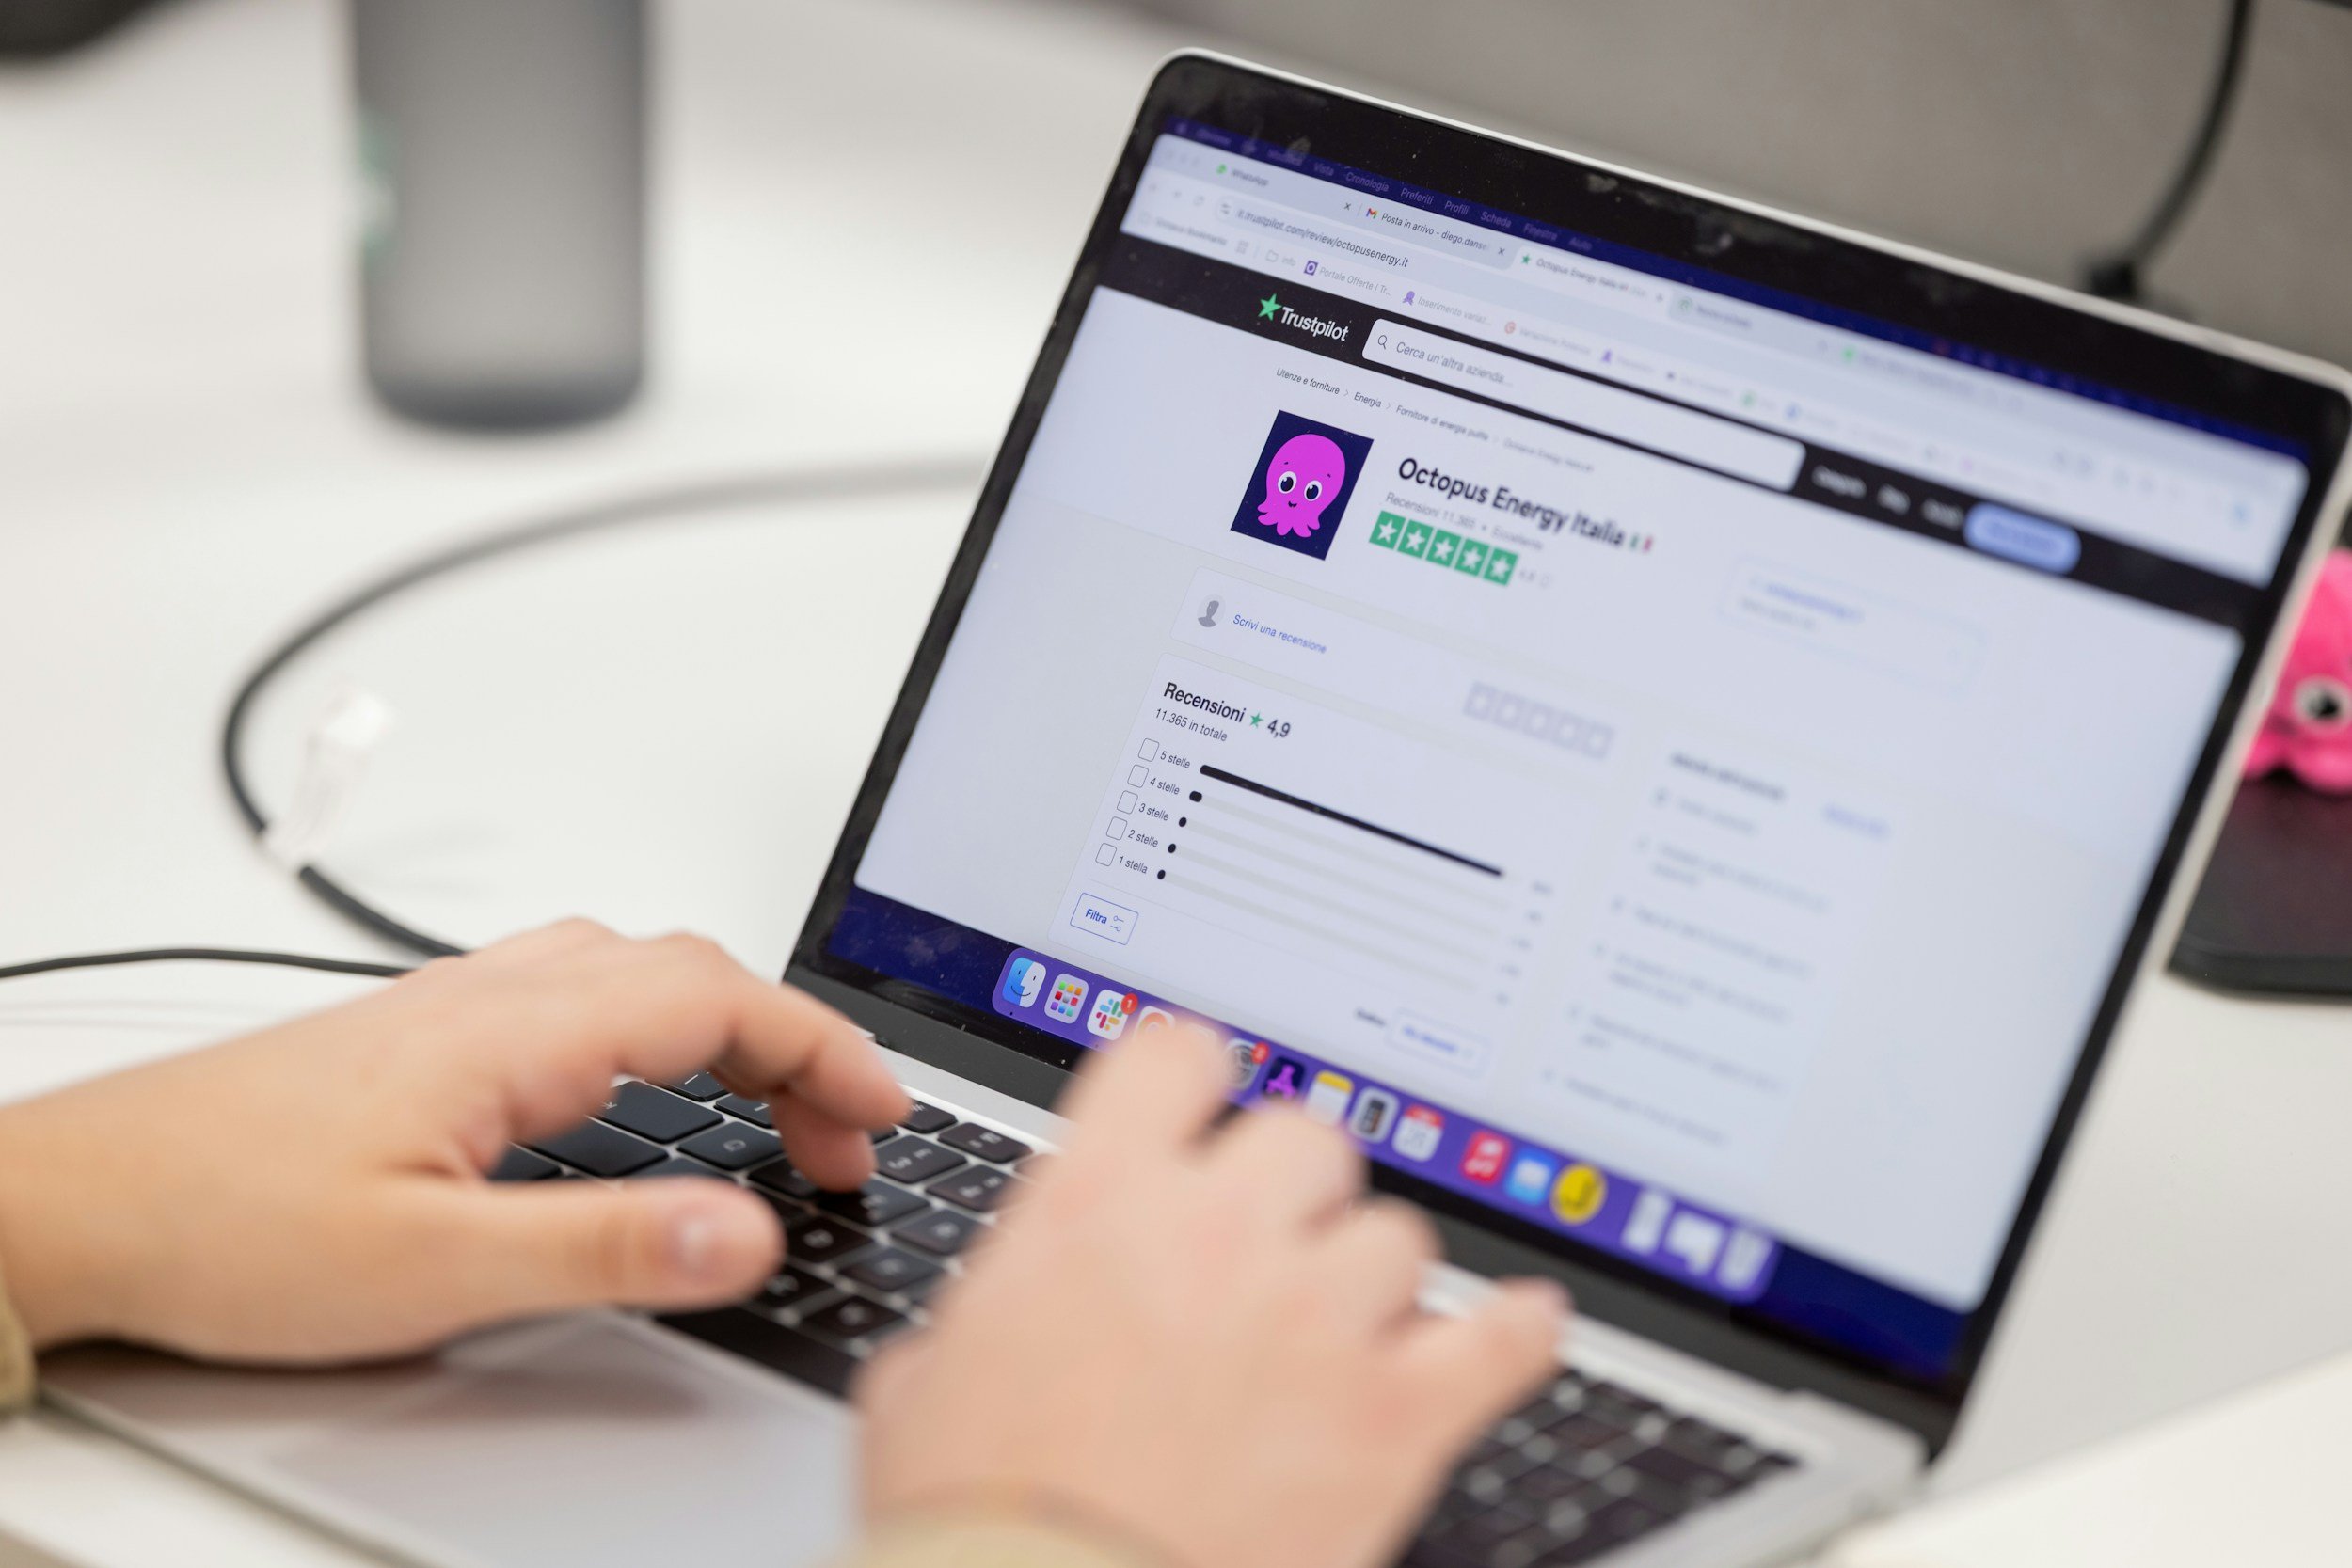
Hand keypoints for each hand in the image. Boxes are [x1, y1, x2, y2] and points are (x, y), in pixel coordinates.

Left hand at [0, 920, 906, 1359]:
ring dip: (725, 1024)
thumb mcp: (429, 1269)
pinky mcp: (414, 1034)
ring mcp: (447, 1006)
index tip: (880, 1115)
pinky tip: (635, 1085)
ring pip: (631, 970)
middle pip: (690, 970)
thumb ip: (601, 1247)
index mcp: (513, 1034)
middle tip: (840, 1138)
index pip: (719, 1002)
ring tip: (766, 1106)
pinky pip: (576, 987)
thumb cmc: (222, 1228)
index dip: (823, 1052)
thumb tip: (746, 1232)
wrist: (71, 1203)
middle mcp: (487, 996)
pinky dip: (657, 1022)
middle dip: (792, 1042)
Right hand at [858, 1029, 1569, 1567]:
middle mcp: (1217, 1235)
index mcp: (1098, 1202)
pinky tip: (1524, 1326)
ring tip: (1343, 1331)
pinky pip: (1497, 1343)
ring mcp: (1317, 1321)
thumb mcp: (930, 1373)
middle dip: (1289, 1192)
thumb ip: (999, 1296)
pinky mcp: (1391, 1419)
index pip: (1178, 1056)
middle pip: (1307, 1139)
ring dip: (1373, 1278)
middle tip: (1263, 1251)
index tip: (1201, 1111)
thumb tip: (1017, 1291)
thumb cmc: (978, 1511)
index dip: (1191, 1082)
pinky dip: (1516, 1335)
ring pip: (1397, 1236)